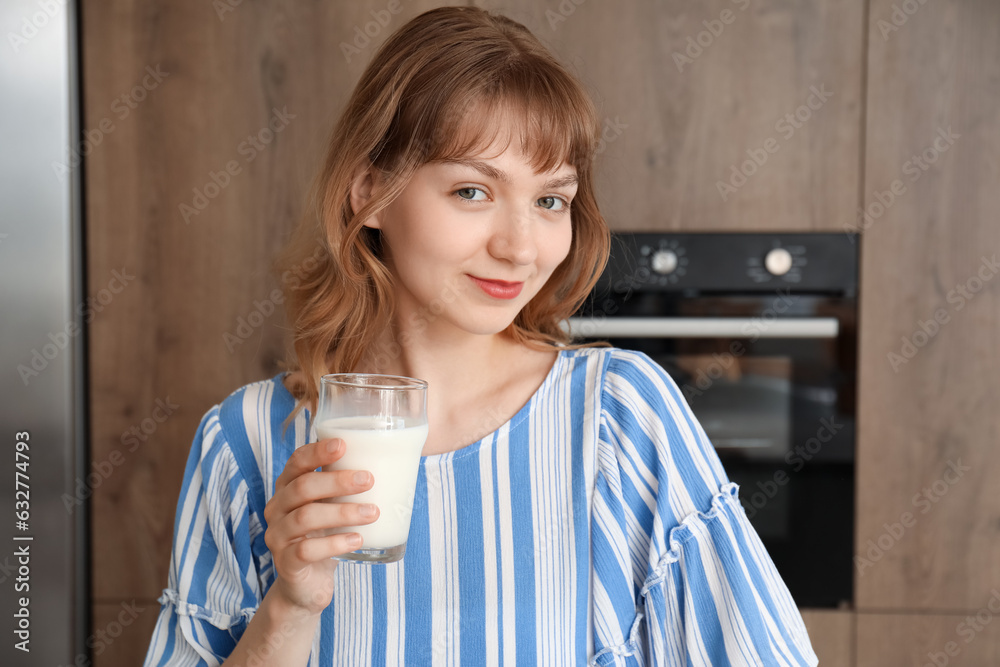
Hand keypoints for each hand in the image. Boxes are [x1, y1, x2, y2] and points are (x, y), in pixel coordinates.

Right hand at [263, 438, 378, 615]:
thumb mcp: (334, 508)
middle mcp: (277, 509)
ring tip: (372, 513)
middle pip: (302, 487)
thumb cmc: (325, 536)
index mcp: (288, 488)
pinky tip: (357, 540)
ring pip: (305, 518)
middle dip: (337, 481)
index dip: (317, 452)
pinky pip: (305, 550)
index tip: (343, 445)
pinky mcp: (285, 564)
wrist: (307, 584)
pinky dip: (334, 543)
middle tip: (369, 480)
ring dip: (342, 512)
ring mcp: (277, 537)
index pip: (297, 462)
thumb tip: (397, 462)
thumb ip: (349, 487)